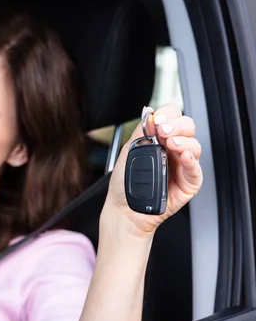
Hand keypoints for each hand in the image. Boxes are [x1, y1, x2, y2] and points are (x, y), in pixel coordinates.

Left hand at [104, 104, 203, 236]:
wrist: (124, 208)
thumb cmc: (126, 182)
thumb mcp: (129, 151)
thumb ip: (141, 132)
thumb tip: (149, 112)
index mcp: (160, 139)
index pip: (172, 117)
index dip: (168, 115)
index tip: (157, 120)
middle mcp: (174, 150)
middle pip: (188, 127)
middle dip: (177, 125)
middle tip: (164, 131)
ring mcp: (182, 166)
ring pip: (194, 145)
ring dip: (183, 141)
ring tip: (170, 144)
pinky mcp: (188, 183)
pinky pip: (196, 170)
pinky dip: (192, 161)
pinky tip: (183, 156)